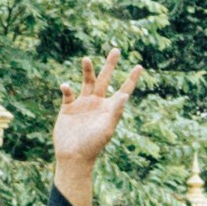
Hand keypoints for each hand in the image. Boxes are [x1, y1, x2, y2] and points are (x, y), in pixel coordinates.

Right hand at [49, 56, 137, 205]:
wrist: (73, 156)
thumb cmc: (93, 145)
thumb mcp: (107, 129)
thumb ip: (115, 112)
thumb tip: (124, 95)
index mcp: (109, 108)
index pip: (123, 90)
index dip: (131, 79)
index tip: (140, 66)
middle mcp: (97, 103)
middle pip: (104, 79)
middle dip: (110, 65)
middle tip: (116, 49)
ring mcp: (82, 104)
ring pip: (86, 82)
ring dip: (87, 70)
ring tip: (87, 59)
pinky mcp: (67, 108)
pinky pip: (68, 94)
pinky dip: (67, 88)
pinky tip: (66, 86)